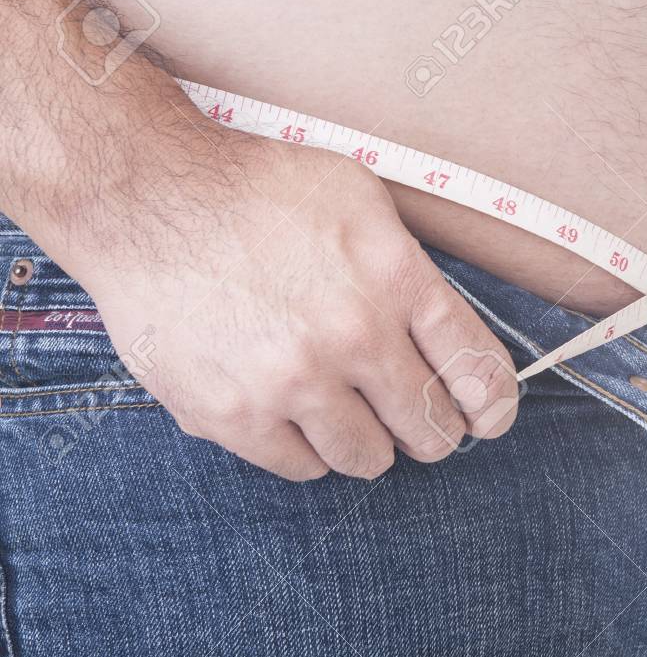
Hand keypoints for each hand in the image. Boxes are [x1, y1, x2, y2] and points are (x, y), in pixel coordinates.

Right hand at [75, 121, 518, 480]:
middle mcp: (353, 335)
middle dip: (432, 429)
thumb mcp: (356, 196)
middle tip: (418, 423)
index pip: (474, 366)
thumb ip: (407, 264)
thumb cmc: (253, 189)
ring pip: (369, 458)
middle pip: (430, 426)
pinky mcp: (234, 416)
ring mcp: (293, 382)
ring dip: (370, 445)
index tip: (489, 417)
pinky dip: (308, 451)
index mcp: (394, 277)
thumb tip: (442, 332)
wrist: (146, 200)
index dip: (491, 403)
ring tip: (351, 417)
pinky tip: (296, 417)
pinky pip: (302, 468)